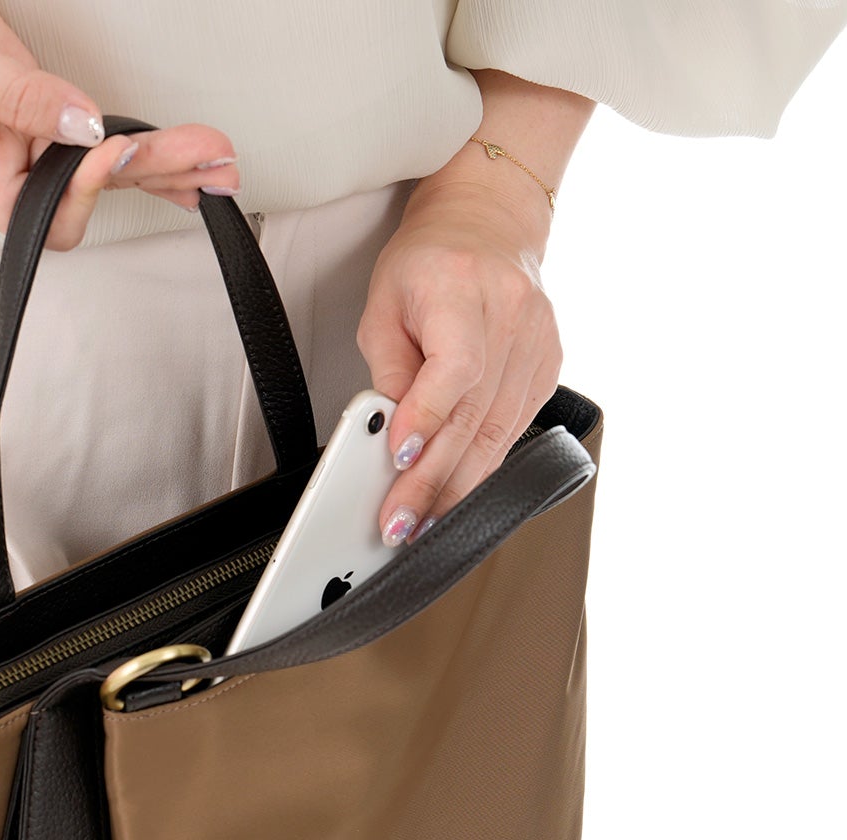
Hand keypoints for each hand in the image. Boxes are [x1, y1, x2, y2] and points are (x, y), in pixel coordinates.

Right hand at [0, 0, 240, 249]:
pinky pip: (100, 143)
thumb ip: (16, 94)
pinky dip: (144, 146)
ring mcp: (23, 149)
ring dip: (164, 165)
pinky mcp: (40, 120)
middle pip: (87, 198)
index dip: (83, 188)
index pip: (39, 214)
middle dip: (152, 176)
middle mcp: (1, 176)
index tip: (113, 147)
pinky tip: (187, 158)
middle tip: (210, 161)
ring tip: (220, 161)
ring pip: (103, 173)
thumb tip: (83, 125)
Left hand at [356, 177, 561, 545]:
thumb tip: (387, 431)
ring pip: (497, 434)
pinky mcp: (547, 369)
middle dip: (433, 479)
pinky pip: (512, 430)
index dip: (427, 418)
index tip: (400, 457)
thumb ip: (387, 368)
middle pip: (474, 415)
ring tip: (423, 524)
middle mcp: (513, 318)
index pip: (455, 368)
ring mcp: (538, 345)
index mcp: (465, 289)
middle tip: (401, 520)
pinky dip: (482, 468)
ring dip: (457, 488)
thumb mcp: (384, 305)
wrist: (487, 224)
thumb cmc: (429, 260)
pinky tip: (456, 497)